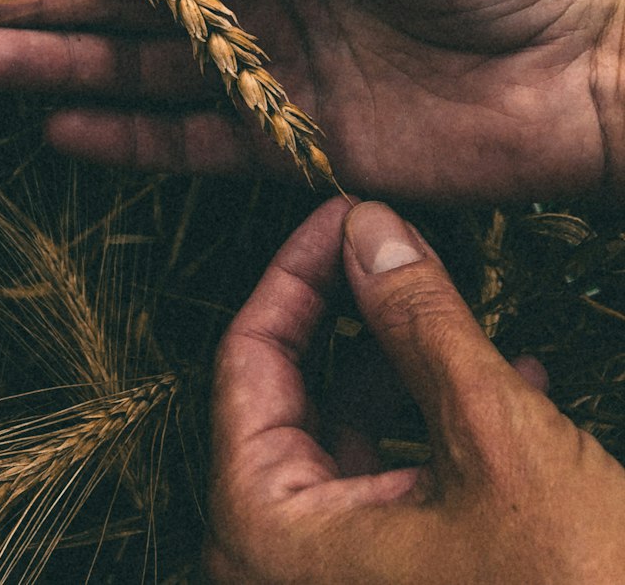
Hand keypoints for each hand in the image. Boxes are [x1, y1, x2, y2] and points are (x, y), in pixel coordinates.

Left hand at [205, 197, 624, 583]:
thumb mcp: (494, 441)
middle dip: (355, 316)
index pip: (247, 361)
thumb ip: (419, 323)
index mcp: (268, 534)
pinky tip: (513, 377)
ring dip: (408, 366)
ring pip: (350, 438)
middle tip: (396, 246)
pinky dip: (441, 427)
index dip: (296, 274)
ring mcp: (340, 583)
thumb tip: (369, 229)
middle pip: (292, 395)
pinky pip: (394, 486)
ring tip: (461, 304)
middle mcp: (284, 566)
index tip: (343, 213)